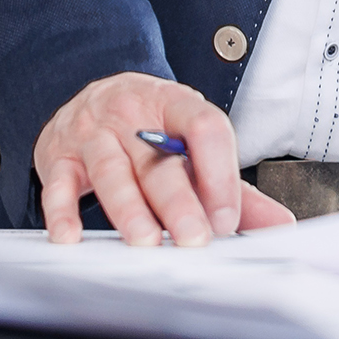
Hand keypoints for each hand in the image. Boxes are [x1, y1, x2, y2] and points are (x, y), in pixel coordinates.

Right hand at [35, 72, 295, 246]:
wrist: (91, 95)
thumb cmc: (149, 127)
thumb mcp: (191, 143)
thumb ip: (231, 185)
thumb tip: (280, 223)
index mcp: (177, 104)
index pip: (205, 128)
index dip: (219, 173)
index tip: (228, 217)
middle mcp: (133, 114)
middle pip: (159, 160)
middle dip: (179, 202)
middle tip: (195, 239)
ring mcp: (93, 132)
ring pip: (112, 171)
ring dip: (129, 209)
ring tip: (145, 242)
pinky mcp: (58, 155)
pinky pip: (58, 184)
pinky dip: (62, 212)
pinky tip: (71, 238)